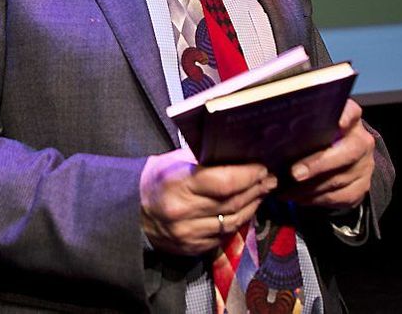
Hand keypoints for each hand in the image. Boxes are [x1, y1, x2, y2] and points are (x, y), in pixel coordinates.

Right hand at [139, 148, 277, 255]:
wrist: (132, 212)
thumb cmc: (156, 179)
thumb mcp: (175, 160)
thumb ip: (204, 159)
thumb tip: (238, 154)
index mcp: (178, 183)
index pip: (223, 182)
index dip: (247, 175)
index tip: (261, 168)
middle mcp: (182, 211)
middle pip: (232, 203)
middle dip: (255, 189)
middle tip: (269, 179)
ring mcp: (187, 234)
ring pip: (232, 222)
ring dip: (251, 206)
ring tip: (261, 193)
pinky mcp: (191, 248)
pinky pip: (223, 236)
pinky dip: (236, 222)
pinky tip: (244, 210)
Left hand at [280, 99, 374, 209]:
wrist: (340, 162)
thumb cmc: (317, 139)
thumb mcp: (310, 127)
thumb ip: (299, 125)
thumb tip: (270, 129)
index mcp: (349, 119)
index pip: (351, 112)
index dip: (345, 117)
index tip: (337, 123)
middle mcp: (361, 141)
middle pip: (348, 152)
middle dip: (318, 164)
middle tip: (294, 173)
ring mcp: (364, 166)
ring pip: (338, 179)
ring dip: (309, 188)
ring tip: (285, 190)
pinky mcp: (361, 187)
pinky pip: (338, 197)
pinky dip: (315, 199)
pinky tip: (297, 198)